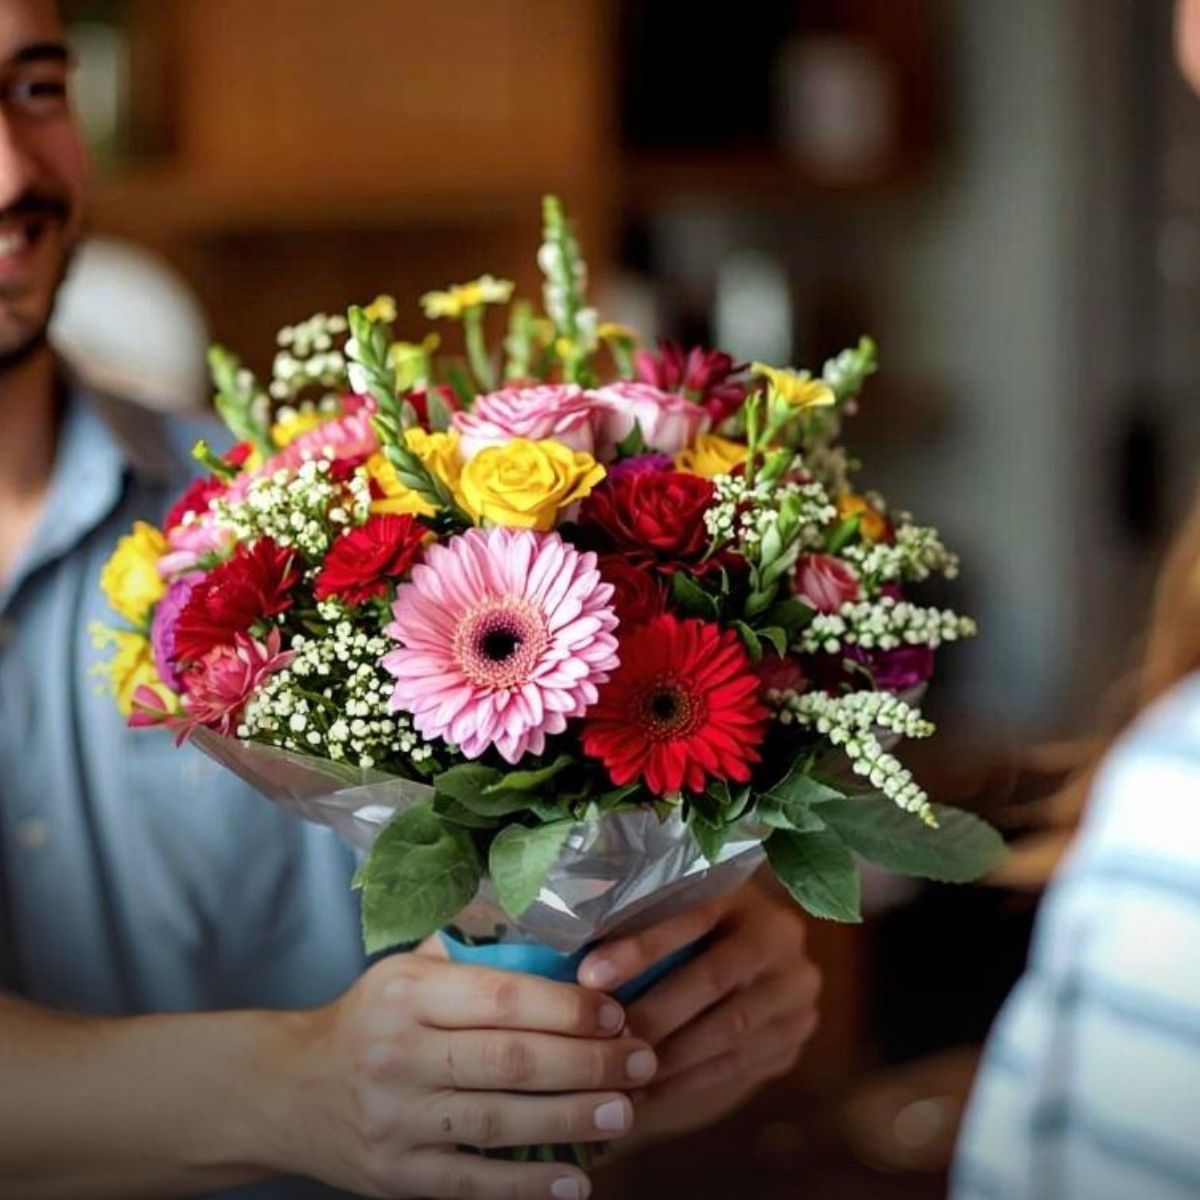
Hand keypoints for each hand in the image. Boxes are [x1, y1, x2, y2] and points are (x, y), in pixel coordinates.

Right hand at [253, 954, 657, 1198]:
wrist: (287, 1091)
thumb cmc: (370, 1018)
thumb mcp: (407, 969)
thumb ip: (472, 951)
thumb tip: (557, 933)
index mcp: (406, 992)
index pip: (499, 996)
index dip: (566, 1006)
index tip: (617, 1012)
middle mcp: (398, 1054)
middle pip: (509, 1061)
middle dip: (587, 1063)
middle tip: (643, 1060)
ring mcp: (396, 1120)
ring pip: (499, 1122)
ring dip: (573, 1120)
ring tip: (626, 1112)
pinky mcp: (395, 1176)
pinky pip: (473, 1183)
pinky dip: (529, 1186)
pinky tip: (578, 1180)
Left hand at [578, 882, 819, 1142]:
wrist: (756, 958)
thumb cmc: (689, 930)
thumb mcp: (674, 910)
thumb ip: (637, 922)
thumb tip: (562, 949)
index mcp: (744, 893)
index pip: (692, 917)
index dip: (640, 948)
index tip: (590, 976)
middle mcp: (780, 937)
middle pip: (711, 978)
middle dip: (652, 1011)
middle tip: (602, 1038)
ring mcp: (795, 990)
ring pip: (728, 1030)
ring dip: (668, 1057)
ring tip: (619, 1071)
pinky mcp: (794, 1035)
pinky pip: (738, 1065)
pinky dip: (687, 1081)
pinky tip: (648, 1091)